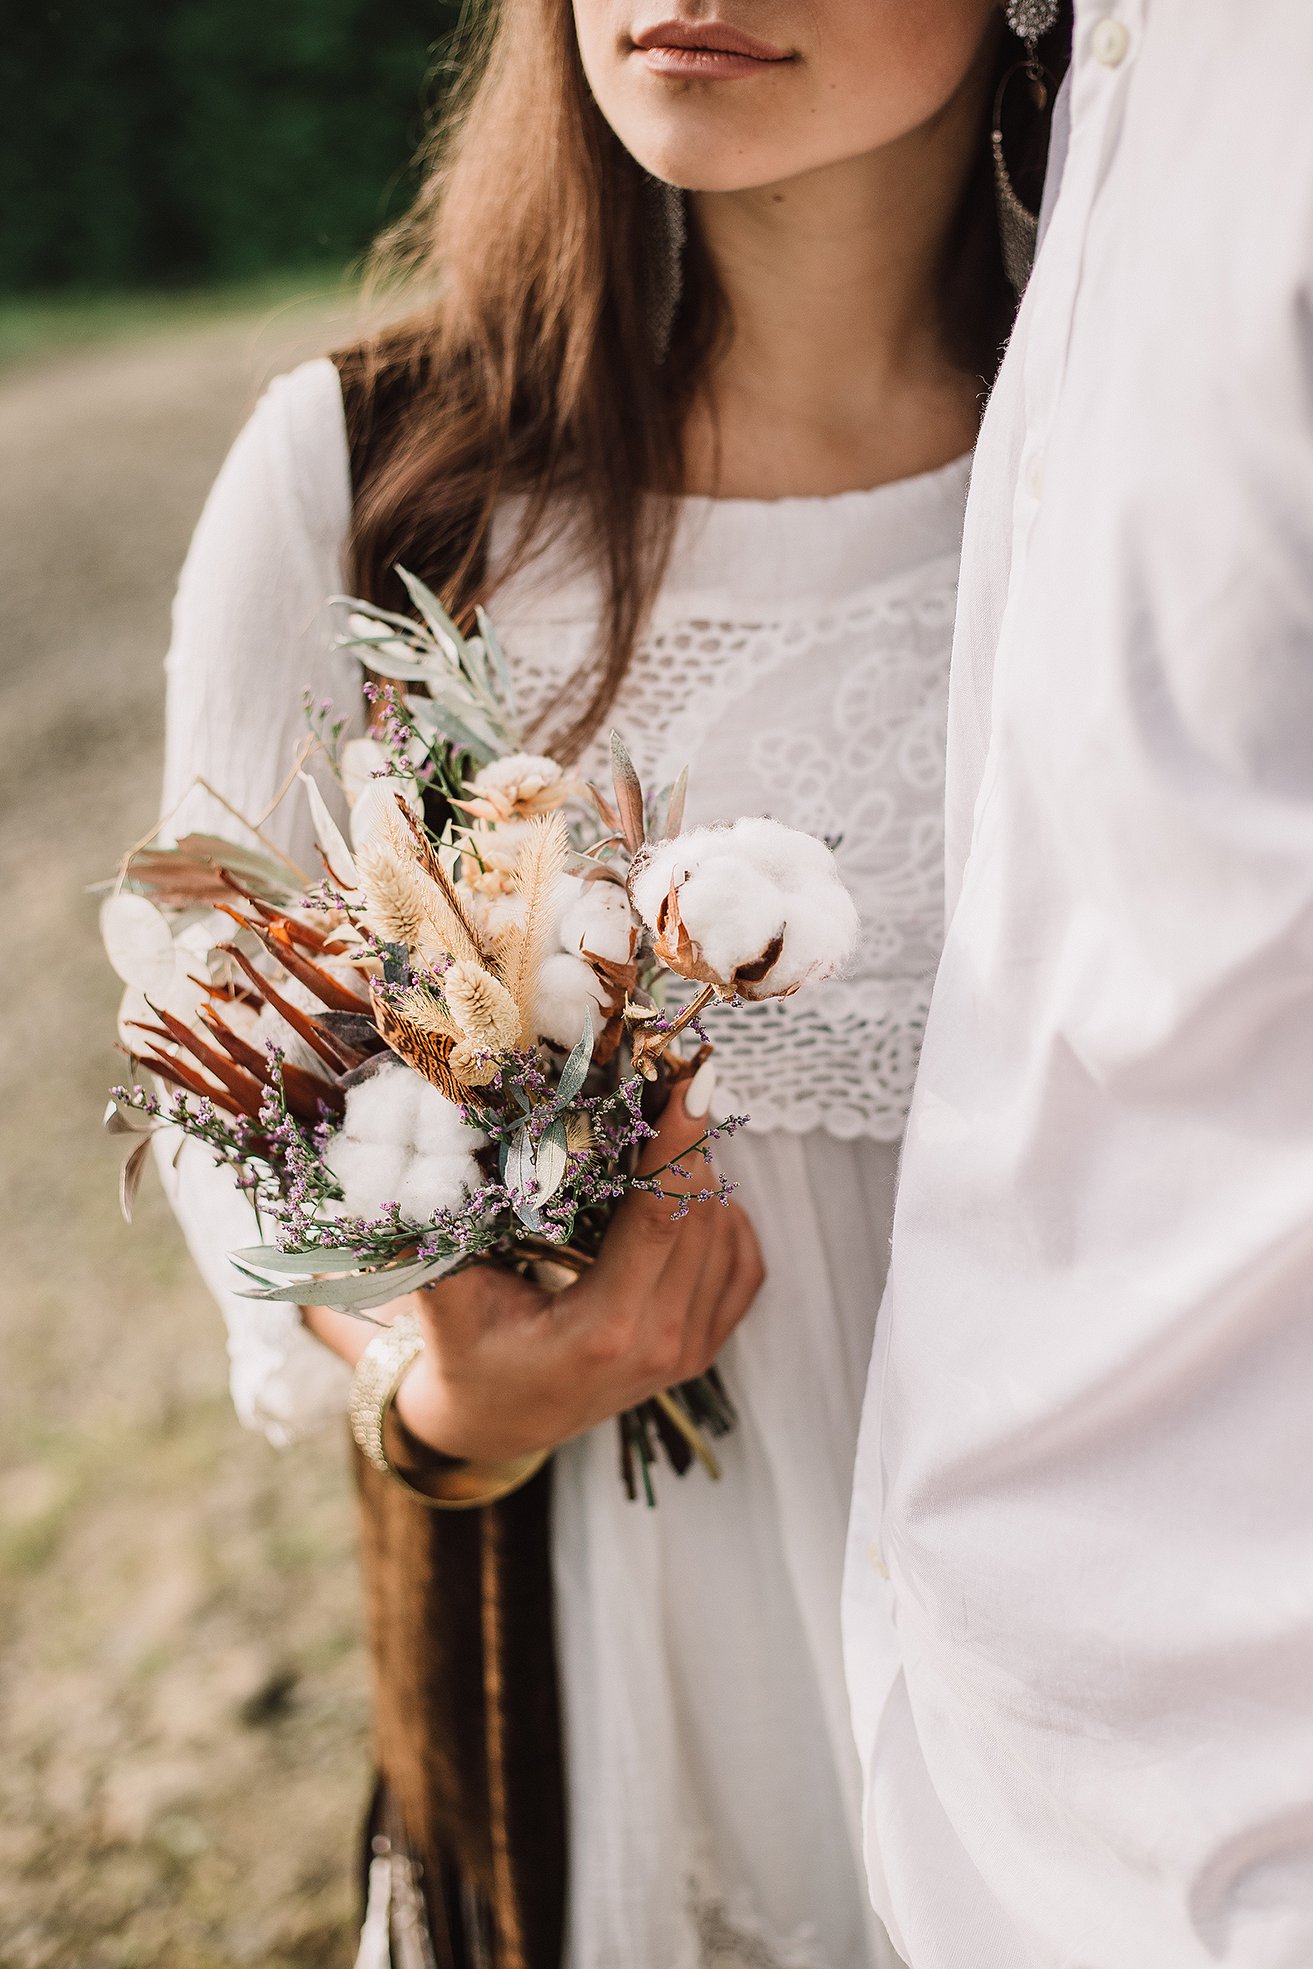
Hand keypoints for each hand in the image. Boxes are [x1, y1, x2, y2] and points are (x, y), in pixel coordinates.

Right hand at [303, 1079, 763, 1463]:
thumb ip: (446, 1224)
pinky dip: (724, 1217)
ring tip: (667, 1130)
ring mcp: (689, 1351)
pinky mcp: (704, 1348)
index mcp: (603, 1329)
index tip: (690, 1081)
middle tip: (668, 1084)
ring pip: (726, 1233)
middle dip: (689, 1142)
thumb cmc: (467, 1351)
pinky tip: (690, 1190)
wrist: (498, 1422)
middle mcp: (660, 1343)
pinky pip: (742, 1265)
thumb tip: (448, 1130)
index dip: (678, 1143)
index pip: (661, 1217)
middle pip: (702, 1215)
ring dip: (704, 1176)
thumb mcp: (445, 1294)